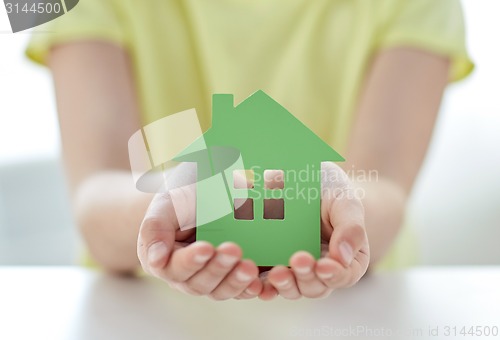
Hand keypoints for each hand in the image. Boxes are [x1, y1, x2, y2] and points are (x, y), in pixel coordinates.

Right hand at [137, 163, 261, 299]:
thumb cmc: (182, 197)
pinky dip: (250, 289)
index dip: (191, 261)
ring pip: (222, 290)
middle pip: (200, 284)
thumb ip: (155, 228)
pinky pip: (242, 290)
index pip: (175, 268)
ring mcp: (212, 278)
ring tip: (249, 266)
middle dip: (218, 268)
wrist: (205, 191)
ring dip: (236, 281)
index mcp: (165, 260)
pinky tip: (260, 283)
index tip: (206, 247)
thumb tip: (156, 260)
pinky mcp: (234, 277)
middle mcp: (187, 276)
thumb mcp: (166, 204)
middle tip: (233, 249)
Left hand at [260, 162, 369, 299]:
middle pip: (315, 287)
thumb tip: (341, 258)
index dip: (335, 275)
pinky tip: (254, 283)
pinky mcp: (271, 265)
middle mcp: (321, 271)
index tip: (324, 265)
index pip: (345, 275)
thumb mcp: (345, 202)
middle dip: (306, 277)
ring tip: (276, 272)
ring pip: (291, 289)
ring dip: (284, 284)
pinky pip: (265, 282)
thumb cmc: (330, 190)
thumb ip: (350, 228)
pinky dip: (259, 286)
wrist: (299, 177)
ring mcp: (295, 271)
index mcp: (347, 260)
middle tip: (298, 259)